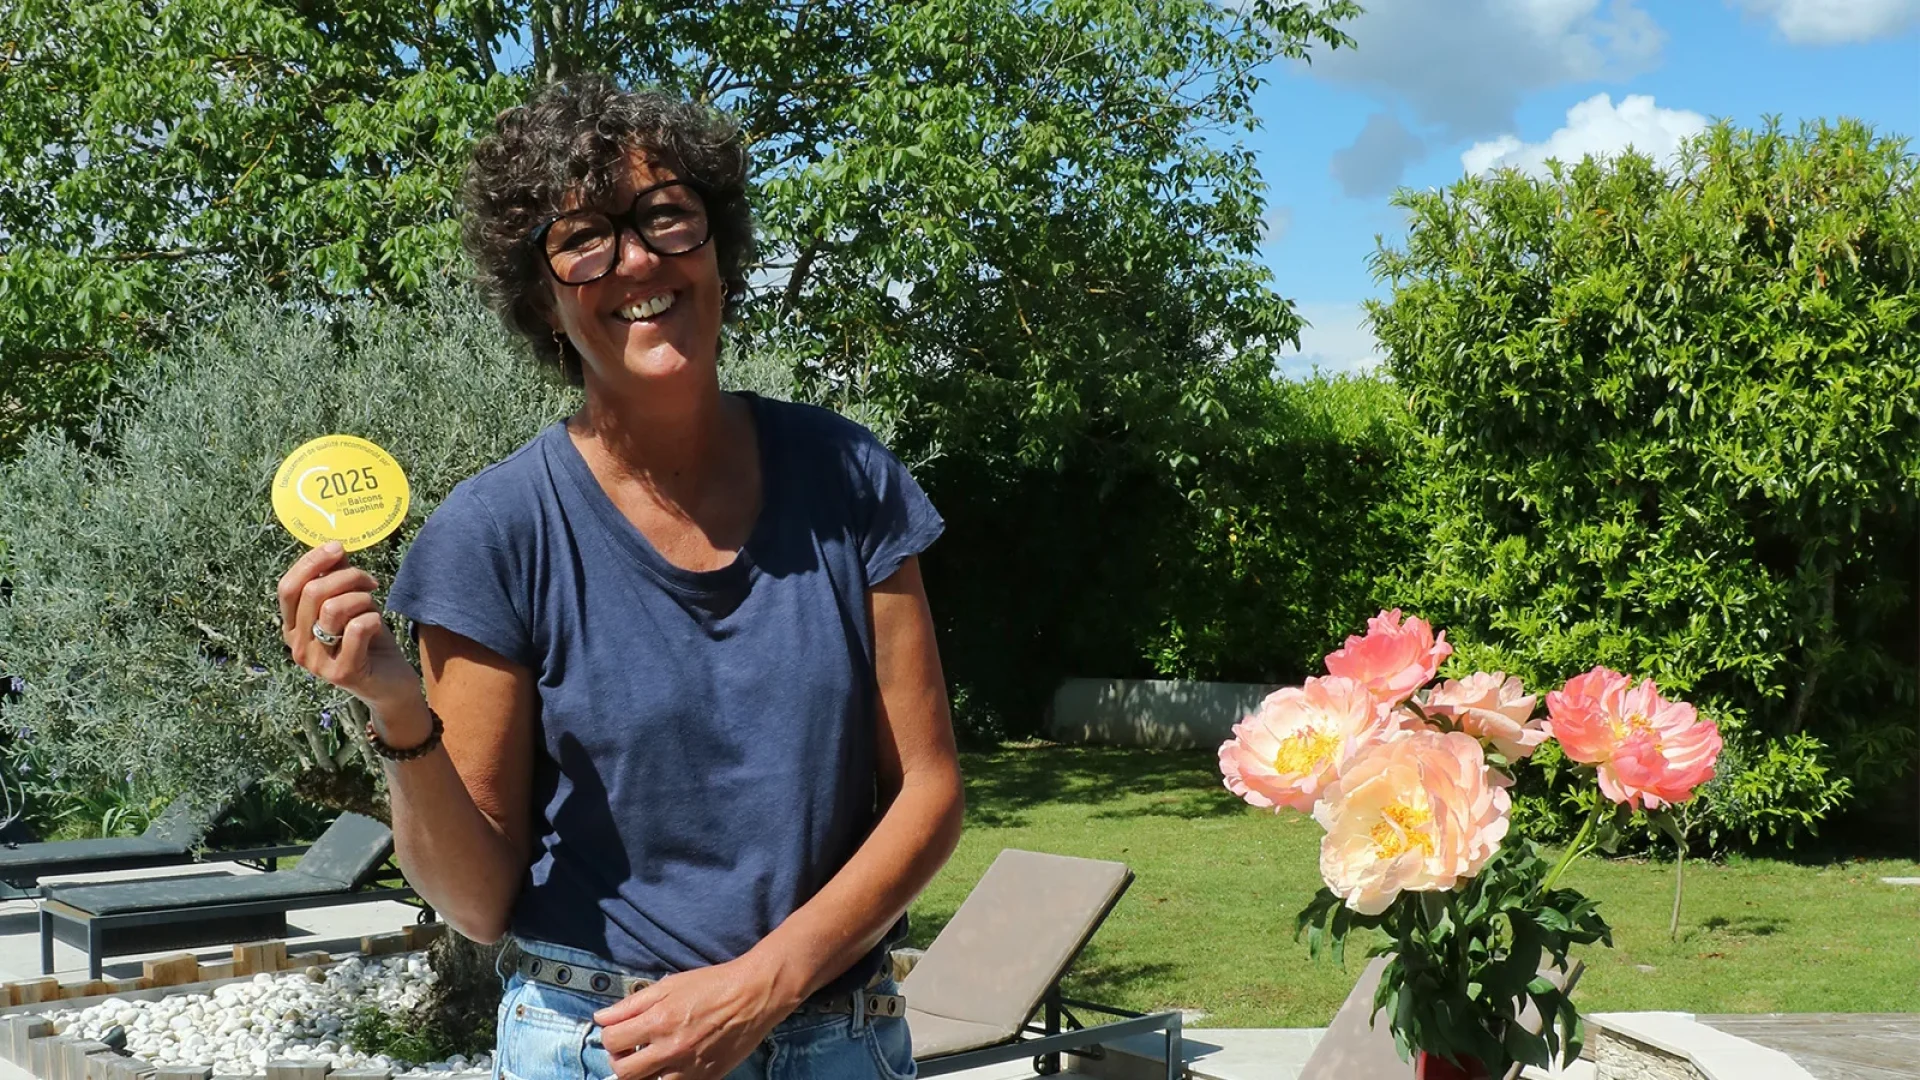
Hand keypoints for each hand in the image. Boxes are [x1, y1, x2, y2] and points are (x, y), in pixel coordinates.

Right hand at [276, 542, 420, 716]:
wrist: (391, 684)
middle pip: (313, 593)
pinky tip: (377, 625)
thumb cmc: (368, 640)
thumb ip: (338, 579)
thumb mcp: (351, 604)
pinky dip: (372, 618)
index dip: (311, 562)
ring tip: (373, 607)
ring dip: (362, 599)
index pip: (287, 588)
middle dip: (348, 577)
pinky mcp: (342, 672)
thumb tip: (333, 547)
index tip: (337, 547)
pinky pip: (356, 628)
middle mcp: (297, 646)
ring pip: (334, 608)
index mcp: (292, 627)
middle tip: (370, 582)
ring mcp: (317, 663)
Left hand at [593, 956, 796, 1079]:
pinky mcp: (705, 1079)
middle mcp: (670, 1049)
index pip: (612, 1041)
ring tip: (648, 1058)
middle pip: (624, 1071)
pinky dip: (666, 1078)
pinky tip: (671, 1063)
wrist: (753, 996)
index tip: (618, 1030)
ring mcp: (688, 1069)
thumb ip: (632, 1004)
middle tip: (629, 1047)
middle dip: (619, 1058)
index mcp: (659, 1021)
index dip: (610, 1035)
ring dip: (641, 1073)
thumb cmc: (712, 985)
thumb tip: (602, 1017)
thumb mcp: (668, 985)